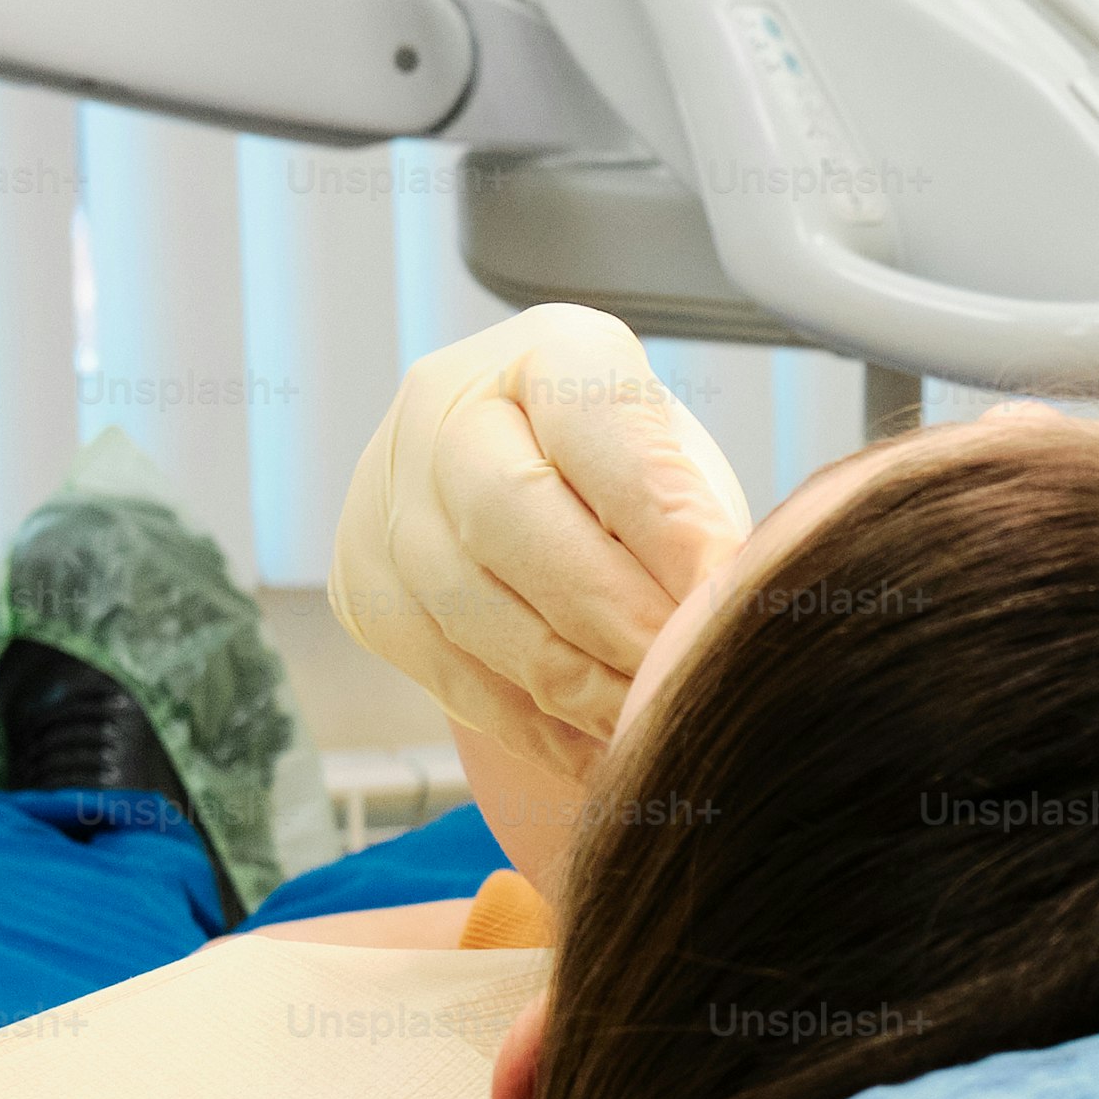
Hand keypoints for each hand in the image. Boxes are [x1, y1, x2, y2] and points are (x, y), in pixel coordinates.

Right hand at [328, 306, 751, 776]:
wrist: (528, 486)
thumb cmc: (635, 472)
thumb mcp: (680, 459)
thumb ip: (695, 514)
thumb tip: (732, 608)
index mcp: (550, 351)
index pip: (598, 421)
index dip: (664, 514)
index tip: (727, 588)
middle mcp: (447, 409)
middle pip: (510, 514)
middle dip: (611, 611)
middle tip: (682, 672)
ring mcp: (389, 497)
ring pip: (467, 601)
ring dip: (571, 680)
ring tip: (649, 718)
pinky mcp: (366, 585)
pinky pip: (442, 665)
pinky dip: (527, 720)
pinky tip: (594, 747)